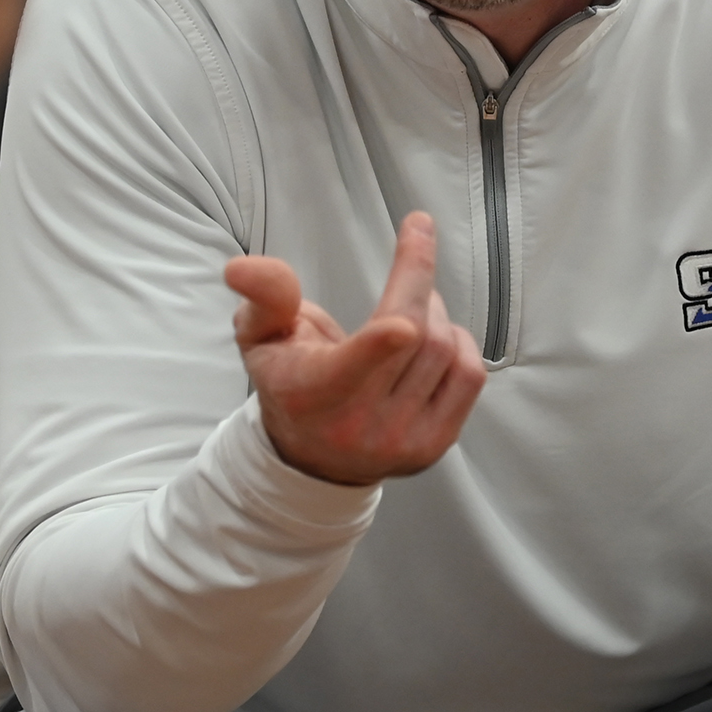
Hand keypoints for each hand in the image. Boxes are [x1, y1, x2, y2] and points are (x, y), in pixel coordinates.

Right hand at [225, 212, 483, 485]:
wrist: (314, 457)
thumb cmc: (291, 382)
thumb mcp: (260, 337)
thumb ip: (264, 298)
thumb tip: (241, 268)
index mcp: (314, 392)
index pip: (356, 364)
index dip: (384, 338)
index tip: (402, 312)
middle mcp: (360, 424)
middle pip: (416, 336)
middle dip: (417, 281)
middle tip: (413, 255)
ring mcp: (402, 440)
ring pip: (446, 349)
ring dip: (437, 312)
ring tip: (413, 309)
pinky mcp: (436, 444)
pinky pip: (469, 376)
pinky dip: (459, 343)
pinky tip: (436, 342)